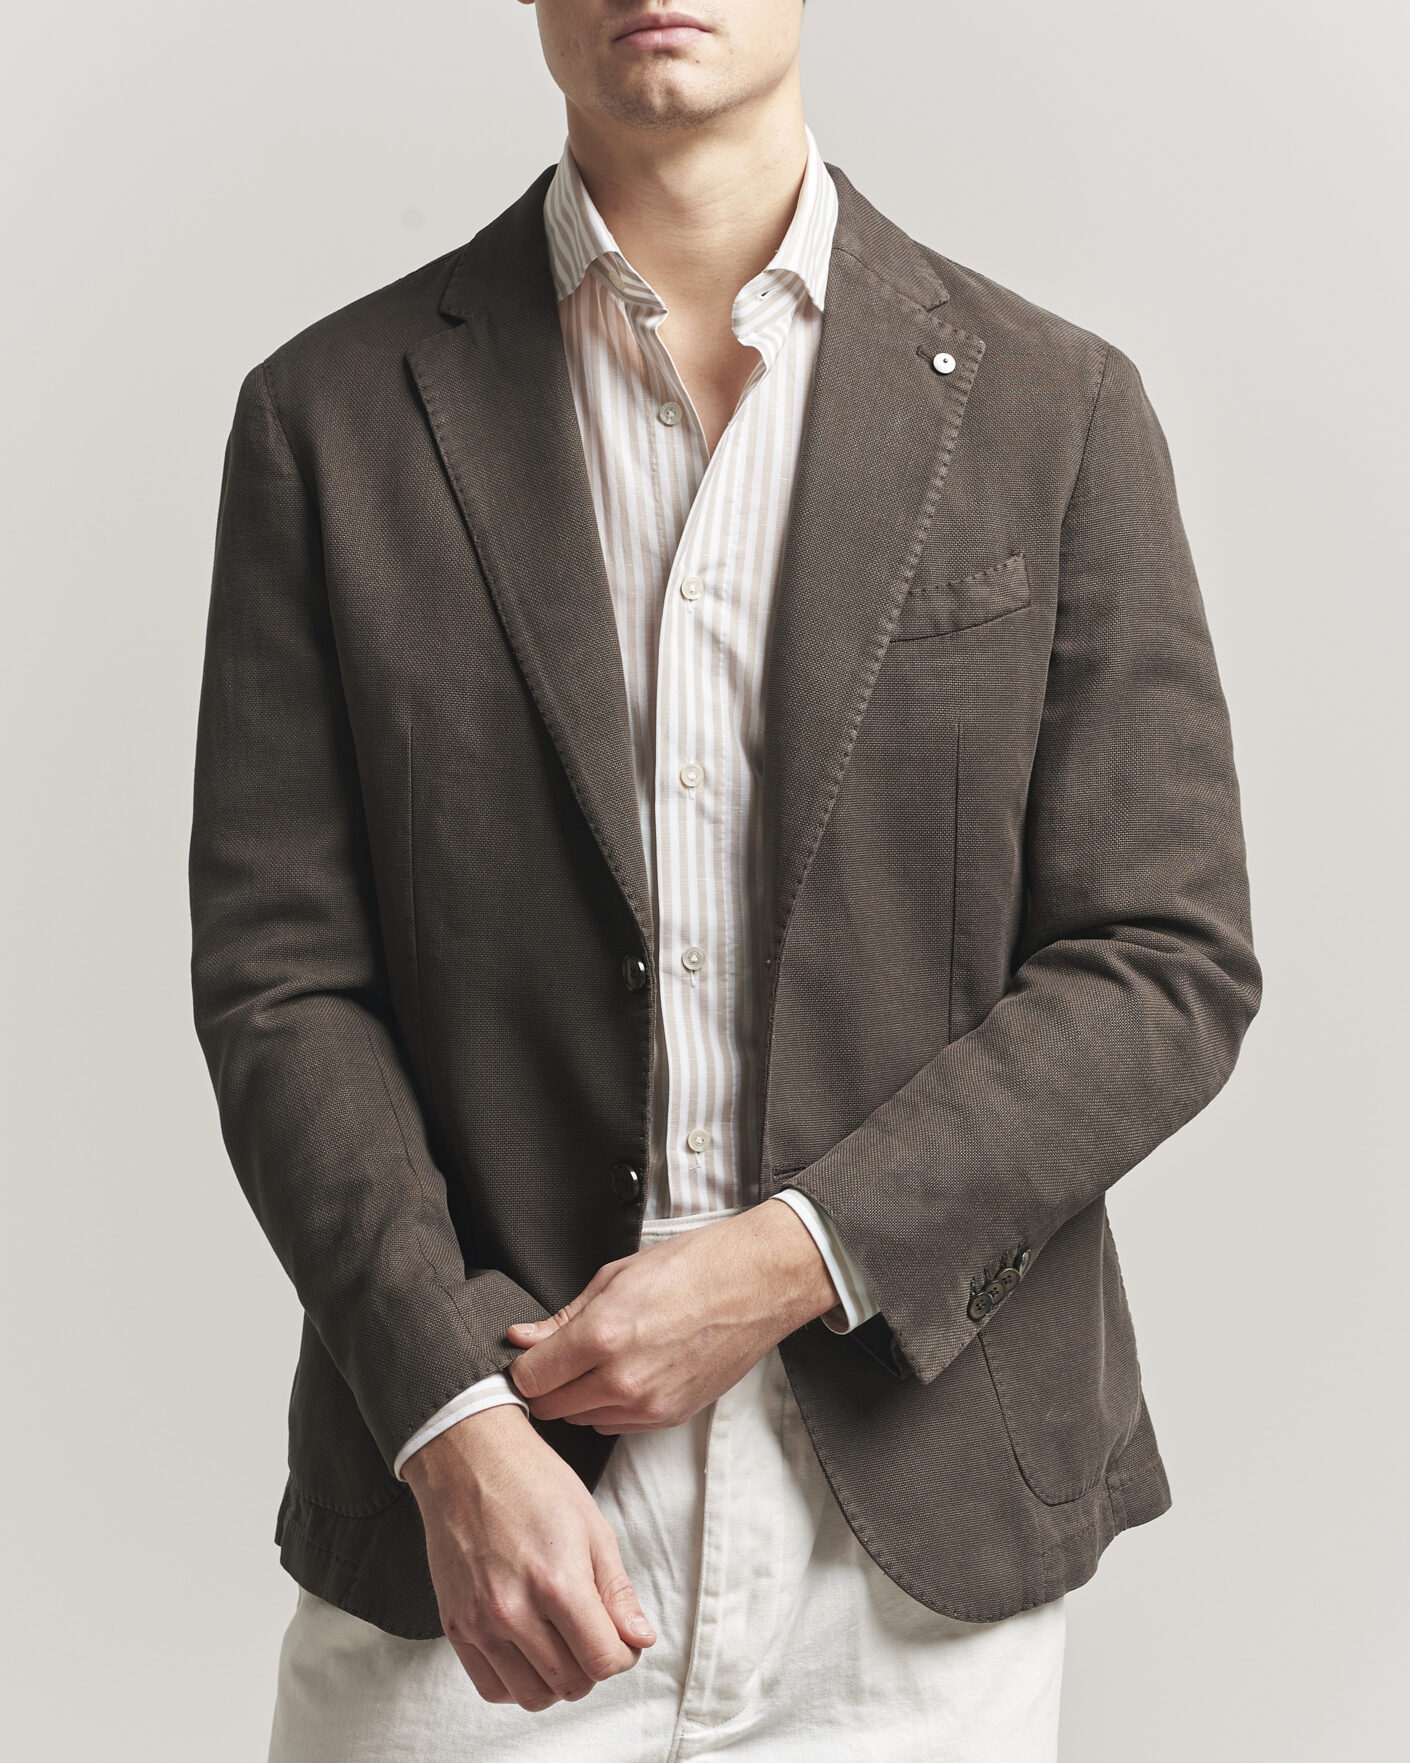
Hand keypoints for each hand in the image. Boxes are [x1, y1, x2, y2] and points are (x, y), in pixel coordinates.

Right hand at [401, 1402, 654, 1710]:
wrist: (469, 1458)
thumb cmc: (534, 1482)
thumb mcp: (592, 1527)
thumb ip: (617, 1592)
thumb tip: (639, 1640)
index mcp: (557, 1582)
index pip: (604, 1660)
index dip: (624, 1655)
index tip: (622, 1638)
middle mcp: (514, 1611)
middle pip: (571, 1684)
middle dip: (593, 1666)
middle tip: (593, 1633)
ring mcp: (479, 1623)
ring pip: (532, 1696)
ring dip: (557, 1679)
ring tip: (561, 1641)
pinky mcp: (454, 1627)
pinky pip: (492, 1688)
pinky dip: (517, 1681)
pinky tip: (528, 1648)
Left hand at [505, 1198, 839, 1432]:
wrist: (755, 1283)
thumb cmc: (692, 1267)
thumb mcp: (616, 1276)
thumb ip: (563, 1317)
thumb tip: (522, 1338)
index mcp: (603, 1336)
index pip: (531, 1378)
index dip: (523, 1366)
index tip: (529, 1354)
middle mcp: (623, 1380)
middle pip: (551, 1408)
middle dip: (546, 1385)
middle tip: (558, 1358)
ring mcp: (649, 1406)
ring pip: (582, 1420)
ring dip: (578, 1397)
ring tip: (599, 1360)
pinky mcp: (671, 1417)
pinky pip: (617, 1425)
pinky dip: (610, 1406)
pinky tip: (627, 1372)